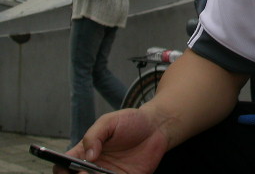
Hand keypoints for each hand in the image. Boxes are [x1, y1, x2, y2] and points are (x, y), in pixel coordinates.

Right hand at [52, 109, 168, 173]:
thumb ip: (95, 135)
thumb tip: (89, 156)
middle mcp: (94, 167)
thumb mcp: (110, 121)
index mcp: (85, 152)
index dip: (61, 170)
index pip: (63, 166)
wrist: (158, 127)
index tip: (68, 168)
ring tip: (100, 173)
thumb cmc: (132, 120)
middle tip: (86, 173)